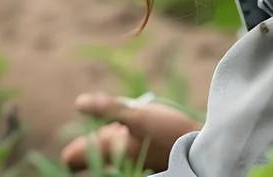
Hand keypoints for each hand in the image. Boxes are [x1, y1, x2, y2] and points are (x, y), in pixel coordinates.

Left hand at [59, 92, 201, 172]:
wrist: (201, 150)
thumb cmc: (168, 131)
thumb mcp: (138, 114)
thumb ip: (107, 108)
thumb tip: (79, 102)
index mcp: (108, 153)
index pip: (71, 159)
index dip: (74, 145)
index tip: (88, 133)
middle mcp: (114, 166)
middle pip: (88, 160)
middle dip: (94, 146)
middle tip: (110, 130)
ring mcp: (128, 169)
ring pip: (106, 160)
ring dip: (111, 147)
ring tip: (127, 131)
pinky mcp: (143, 168)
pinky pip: (123, 161)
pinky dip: (125, 151)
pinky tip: (140, 138)